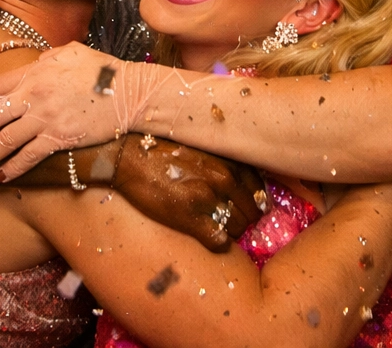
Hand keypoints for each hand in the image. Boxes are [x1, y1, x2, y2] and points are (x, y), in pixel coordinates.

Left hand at [0, 43, 127, 178]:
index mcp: (34, 73)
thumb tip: (31, 64)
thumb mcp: (70, 52)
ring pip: (4, 142)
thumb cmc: (102, 70)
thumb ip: (45, 58)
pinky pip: (29, 157)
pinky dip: (11, 169)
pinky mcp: (60, 138)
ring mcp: (46, 119)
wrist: (131, 92)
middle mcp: (35, 96)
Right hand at [112, 135, 264, 251]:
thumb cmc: (165, 151)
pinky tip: (206, 235)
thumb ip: (226, 164)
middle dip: (243, 219)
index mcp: (229, 160)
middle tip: (228, 220)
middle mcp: (224, 178)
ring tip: (215, 227)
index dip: (254, 202)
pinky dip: (217, 243)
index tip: (244, 207)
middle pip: (252, 213)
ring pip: (238, 229)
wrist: (131, 157)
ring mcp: (208, 199)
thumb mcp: (203, 149)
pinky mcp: (190, 218)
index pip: (260, 190)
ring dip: (229, 231)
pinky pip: (219, 242)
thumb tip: (244, 186)